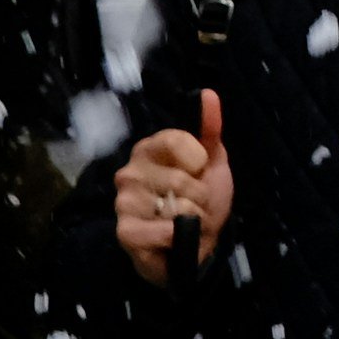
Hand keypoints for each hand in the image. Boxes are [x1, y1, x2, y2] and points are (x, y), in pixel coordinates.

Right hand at [116, 89, 233, 279]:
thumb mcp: (213, 161)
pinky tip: (173, 237)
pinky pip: (160, 230)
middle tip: (194, 204)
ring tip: (184, 222)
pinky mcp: (124, 232)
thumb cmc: (202, 199)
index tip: (201, 170)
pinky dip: (176, 236)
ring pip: (174, 206)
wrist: (197, 244)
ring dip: (191, 218)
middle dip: (199, 196)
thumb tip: (208, 94)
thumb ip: (210, 129)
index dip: (198, 159)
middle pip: (179, 177)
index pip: (175, 138)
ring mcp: (124, 202)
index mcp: (150, 149)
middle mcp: (130, 172)